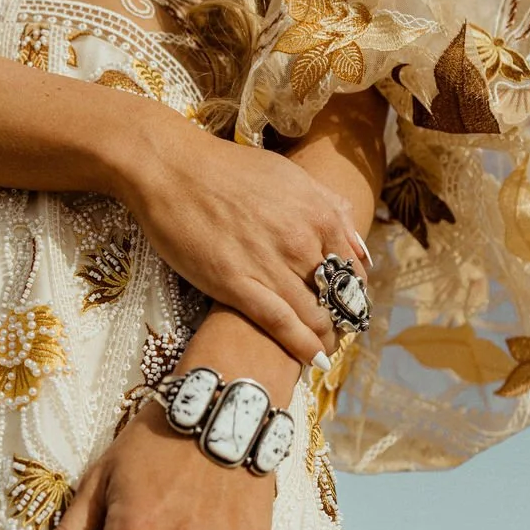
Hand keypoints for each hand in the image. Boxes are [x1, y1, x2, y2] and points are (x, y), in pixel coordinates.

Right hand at [115, 107, 368, 369]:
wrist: (171, 170)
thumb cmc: (226, 170)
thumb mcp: (289, 176)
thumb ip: (329, 208)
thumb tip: (358, 246)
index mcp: (318, 214)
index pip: (352, 269)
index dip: (354, 294)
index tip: (349, 308)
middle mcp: (302, 242)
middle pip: (336, 296)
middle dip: (341, 320)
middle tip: (337, 334)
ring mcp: (270, 265)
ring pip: (313, 315)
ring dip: (324, 338)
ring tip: (325, 350)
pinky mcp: (237, 285)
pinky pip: (279, 323)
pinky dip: (301, 345)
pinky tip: (312, 359)